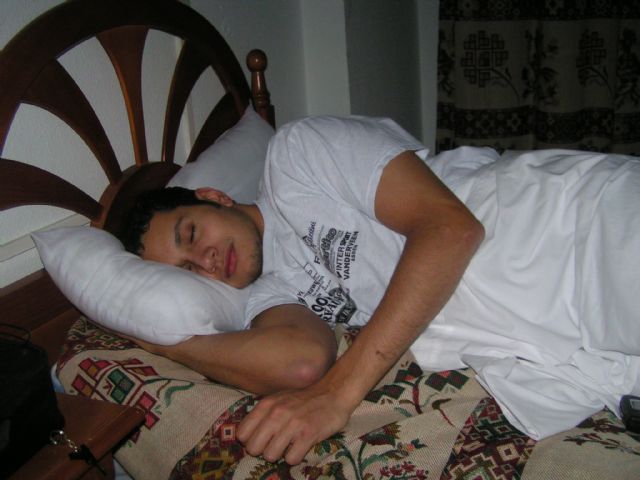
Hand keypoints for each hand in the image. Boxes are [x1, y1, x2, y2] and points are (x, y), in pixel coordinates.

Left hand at [236, 381, 351, 464]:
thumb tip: (244, 434)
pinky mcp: (308, 434)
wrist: (334, 392)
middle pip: (253, 449)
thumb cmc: (304, 399)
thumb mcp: (278, 400)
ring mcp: (292, 424)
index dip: (251, 440)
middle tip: (276, 445)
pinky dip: (296, 456)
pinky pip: (291, 459)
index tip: (262, 439)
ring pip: (270, 456)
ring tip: (290, 445)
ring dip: (280, 455)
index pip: (242, 434)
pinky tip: (302, 446)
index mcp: (266, 405)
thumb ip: (262, 414)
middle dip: (263, 451)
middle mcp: (276, 414)